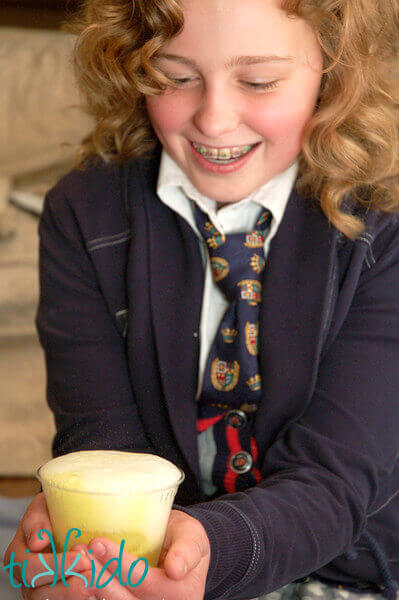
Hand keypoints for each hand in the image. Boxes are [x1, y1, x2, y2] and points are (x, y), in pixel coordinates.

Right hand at [2, 492, 91, 598]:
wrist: (69, 516)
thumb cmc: (54, 509)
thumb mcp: (43, 505)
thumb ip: (37, 520)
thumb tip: (37, 542)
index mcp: (18, 556)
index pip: (31, 569)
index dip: (57, 566)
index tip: (82, 557)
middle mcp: (27, 579)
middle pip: (41, 594)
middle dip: (68, 586)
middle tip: (93, 575)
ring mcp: (43, 591)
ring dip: (75, 594)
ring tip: (97, 584)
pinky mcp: (60, 594)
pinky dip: (84, 597)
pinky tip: (98, 590)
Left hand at [85, 508, 210, 599]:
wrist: (179, 550)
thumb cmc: (184, 539)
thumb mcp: (192, 537)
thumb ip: (187, 550)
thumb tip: (176, 568)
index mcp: (183, 595)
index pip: (145, 583)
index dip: (120, 565)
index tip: (98, 543)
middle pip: (123, 599)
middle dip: (99, 576)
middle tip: (81, 552)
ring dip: (91, 585)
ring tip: (77, 561)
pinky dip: (91, 592)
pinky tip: (79, 574)